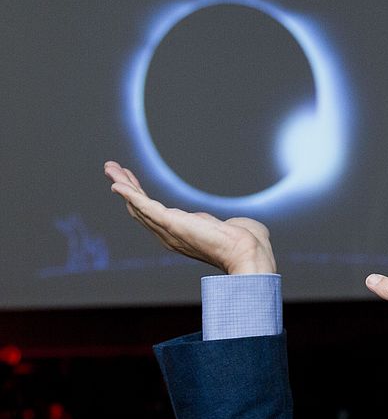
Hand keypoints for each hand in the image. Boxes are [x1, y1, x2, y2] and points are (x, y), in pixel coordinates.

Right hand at [103, 161, 275, 274]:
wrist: (248, 251)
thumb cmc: (247, 243)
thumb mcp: (230, 229)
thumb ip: (227, 227)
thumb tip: (237, 225)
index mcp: (181, 236)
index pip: (154, 215)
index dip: (140, 197)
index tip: (131, 180)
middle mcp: (170, 236)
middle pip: (140, 209)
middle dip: (126, 187)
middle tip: (111, 168)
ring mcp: (169, 231)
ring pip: (139, 205)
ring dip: (124, 185)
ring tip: (110, 167)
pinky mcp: (171, 223)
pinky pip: (145, 206)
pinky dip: (130, 193)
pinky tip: (117, 183)